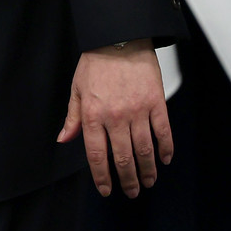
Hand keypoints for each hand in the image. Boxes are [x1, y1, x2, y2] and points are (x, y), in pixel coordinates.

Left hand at [57, 39, 171, 196]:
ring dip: (148, 170)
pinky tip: (164, 160)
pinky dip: (165, 149)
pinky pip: (163, 133)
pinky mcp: (157, 103)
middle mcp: (115, 117)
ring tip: (149, 181)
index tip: (107, 190)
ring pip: (145, 150)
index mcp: (93, 115)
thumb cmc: (96, 62)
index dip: (102, 177)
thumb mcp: (76, 89)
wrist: (119, 38)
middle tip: (132, 191)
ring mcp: (138, 111)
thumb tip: (65, 139)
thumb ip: (73, 118)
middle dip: (128, 180)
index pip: (97, 155)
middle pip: (123, 158)